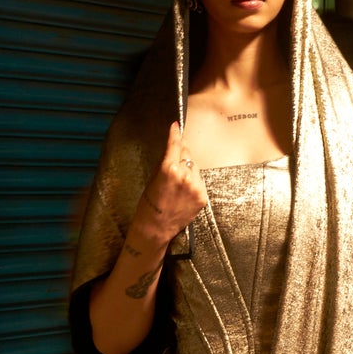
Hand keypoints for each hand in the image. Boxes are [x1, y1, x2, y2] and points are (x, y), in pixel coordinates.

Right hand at [135, 122, 206, 246]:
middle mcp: (185, 175)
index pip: (175, 145)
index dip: (176, 133)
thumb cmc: (149, 204)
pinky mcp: (203, 196)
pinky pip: (199, 182)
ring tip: (177, 184)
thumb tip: (173, 148)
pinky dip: (193, 183)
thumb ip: (165, 162)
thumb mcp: (153, 178)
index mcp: (169, 169)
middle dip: (182, 154)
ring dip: (188, 170)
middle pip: (187, 155)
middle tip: (175, 160)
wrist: (155, 227)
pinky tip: (183, 193)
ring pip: (195, 168)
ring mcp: (196, 187)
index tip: (176, 125)